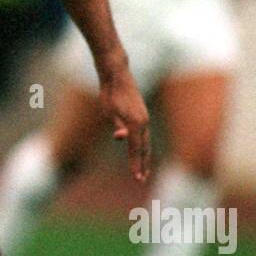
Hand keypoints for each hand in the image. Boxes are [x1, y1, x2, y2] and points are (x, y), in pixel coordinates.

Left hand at [98, 65, 150, 182]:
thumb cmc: (110, 94)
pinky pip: (144, 136)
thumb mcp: (109, 110)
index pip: (136, 149)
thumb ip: (117, 125)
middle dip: (143, 164)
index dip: (136, 164)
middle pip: (144, 148)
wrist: (117, 75)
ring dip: (145, 157)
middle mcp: (143, 122)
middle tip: (141, 180)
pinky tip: (141, 151)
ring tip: (144, 170)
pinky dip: (144, 146)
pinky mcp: (142, 116)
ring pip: (146, 142)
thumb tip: (120, 137)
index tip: (137, 178)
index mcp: (136, 123)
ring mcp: (144, 119)